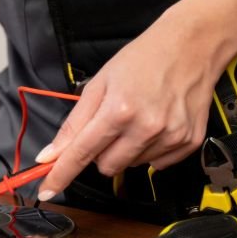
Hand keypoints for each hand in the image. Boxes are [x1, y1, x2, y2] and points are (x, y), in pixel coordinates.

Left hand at [35, 5, 220, 200]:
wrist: (189, 46)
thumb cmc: (143, 59)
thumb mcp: (98, 84)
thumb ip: (73, 122)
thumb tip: (52, 152)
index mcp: (119, 110)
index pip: (81, 153)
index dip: (60, 175)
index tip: (47, 190)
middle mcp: (146, 127)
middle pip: (106, 166)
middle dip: (98, 153)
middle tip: (106, 126)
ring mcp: (170, 137)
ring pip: (130, 166)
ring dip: (124, 150)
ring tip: (134, 119)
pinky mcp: (188, 142)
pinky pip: (156, 164)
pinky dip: (148, 151)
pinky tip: (152, 126)